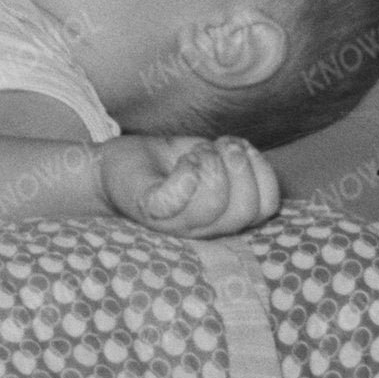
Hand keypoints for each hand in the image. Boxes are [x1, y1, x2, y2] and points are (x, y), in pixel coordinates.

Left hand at [96, 132, 281, 236]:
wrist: (111, 167)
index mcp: (223, 217)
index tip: (236, 150)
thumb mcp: (211, 159)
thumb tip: (249, 153)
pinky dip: (184, 176)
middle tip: (211, 149)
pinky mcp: (147, 209)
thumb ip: (237, 161)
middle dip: (237, 165)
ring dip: (209, 161)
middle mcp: (202, 228)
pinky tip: (182, 162)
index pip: (268, 206)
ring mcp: (174, 223)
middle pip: (245, 208)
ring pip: (214, 202)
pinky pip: (173, 201)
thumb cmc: (164, 164)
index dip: (262, 171)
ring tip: (191, 155)